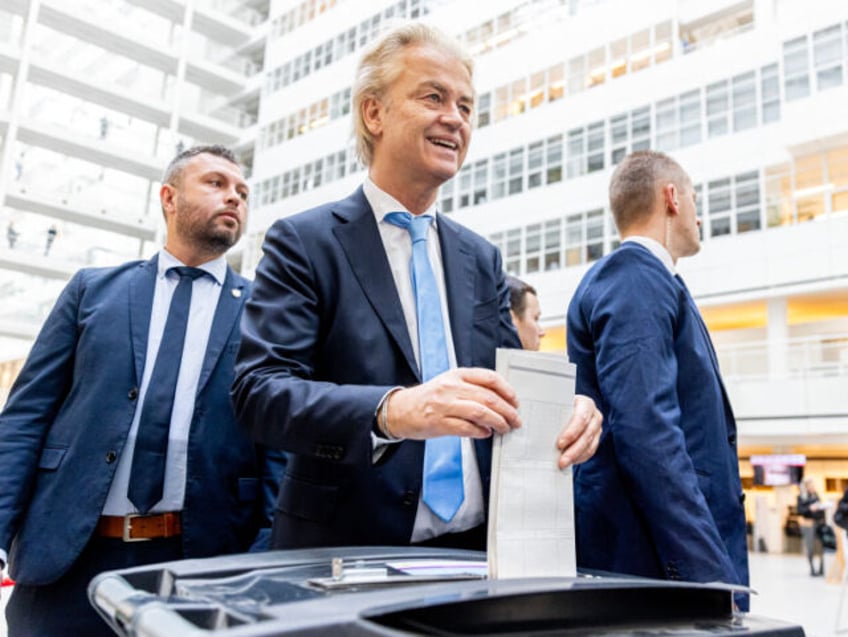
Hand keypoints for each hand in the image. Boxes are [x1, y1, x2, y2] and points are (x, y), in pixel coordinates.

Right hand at [385, 368, 520, 439]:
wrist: (400, 409)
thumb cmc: (428, 398)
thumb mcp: (449, 383)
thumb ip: (471, 388)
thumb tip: (499, 400)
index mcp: (456, 375)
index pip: (489, 378)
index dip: (507, 390)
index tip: (515, 401)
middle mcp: (451, 387)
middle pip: (488, 397)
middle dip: (507, 410)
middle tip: (515, 419)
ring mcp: (444, 405)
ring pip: (480, 412)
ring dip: (497, 422)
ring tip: (504, 428)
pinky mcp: (439, 423)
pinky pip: (466, 428)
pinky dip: (480, 432)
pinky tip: (486, 434)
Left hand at [556, 394, 601, 468]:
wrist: (570, 407)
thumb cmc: (560, 406)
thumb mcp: (557, 404)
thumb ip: (550, 412)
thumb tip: (533, 424)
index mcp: (585, 404)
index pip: (581, 418)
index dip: (571, 432)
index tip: (559, 444)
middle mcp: (595, 415)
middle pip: (586, 435)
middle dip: (573, 450)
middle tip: (561, 461)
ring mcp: (597, 428)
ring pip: (589, 445)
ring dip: (576, 456)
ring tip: (563, 464)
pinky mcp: (596, 438)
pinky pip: (590, 451)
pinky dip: (580, 458)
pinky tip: (570, 462)